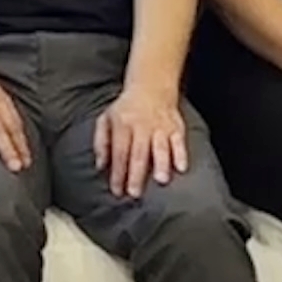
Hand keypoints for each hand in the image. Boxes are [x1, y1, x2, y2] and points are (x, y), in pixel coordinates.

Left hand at [92, 81, 191, 200]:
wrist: (151, 88)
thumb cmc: (126, 109)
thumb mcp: (106, 119)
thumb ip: (101, 142)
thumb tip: (100, 166)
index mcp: (122, 125)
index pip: (119, 152)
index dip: (117, 172)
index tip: (117, 191)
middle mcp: (142, 126)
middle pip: (138, 153)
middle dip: (136, 174)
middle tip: (134, 193)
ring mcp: (160, 127)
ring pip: (160, 147)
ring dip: (160, 164)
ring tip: (160, 181)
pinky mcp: (176, 128)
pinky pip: (179, 142)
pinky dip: (181, 155)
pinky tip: (181, 168)